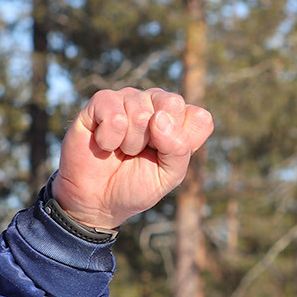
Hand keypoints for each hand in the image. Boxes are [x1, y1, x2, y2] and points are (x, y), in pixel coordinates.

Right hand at [52, 87, 214, 231]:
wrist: (97, 199)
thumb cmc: (136, 184)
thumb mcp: (169, 175)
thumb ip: (178, 148)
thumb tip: (159, 118)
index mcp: (179, 118)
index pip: (199, 117)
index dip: (182, 143)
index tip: (165, 156)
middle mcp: (156, 102)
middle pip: (173, 104)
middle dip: (156, 140)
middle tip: (142, 152)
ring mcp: (129, 98)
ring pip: (142, 113)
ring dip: (131, 143)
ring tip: (122, 149)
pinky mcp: (101, 101)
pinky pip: (114, 116)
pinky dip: (109, 140)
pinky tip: (105, 144)